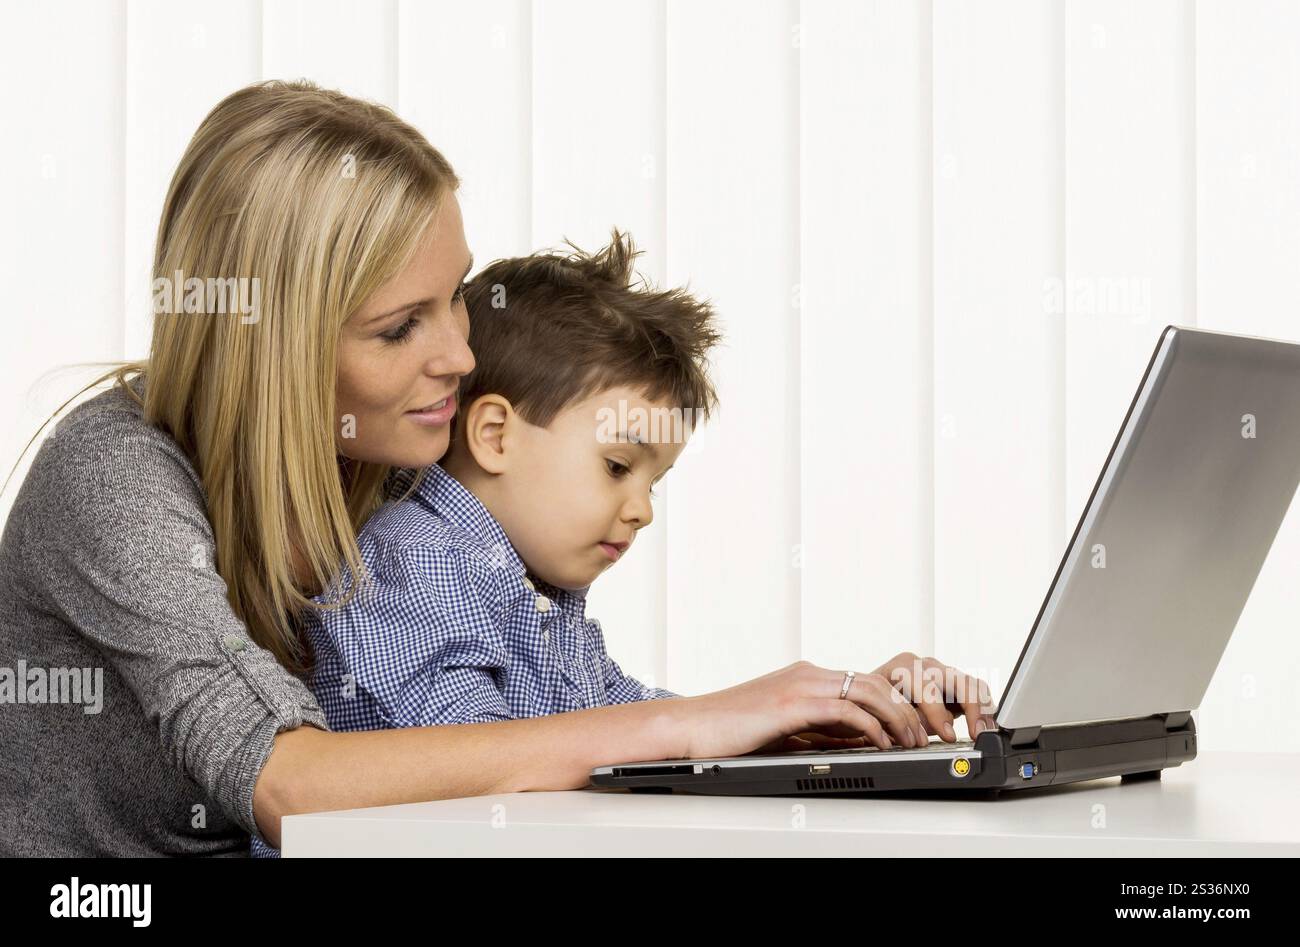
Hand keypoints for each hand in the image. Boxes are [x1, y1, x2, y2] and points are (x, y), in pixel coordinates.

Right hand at [665, 654, 996, 760]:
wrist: (691, 727)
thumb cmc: (729, 733)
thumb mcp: (784, 730)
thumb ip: (817, 731)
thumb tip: (854, 745)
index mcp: (808, 678)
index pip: (867, 682)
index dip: (897, 704)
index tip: (915, 728)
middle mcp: (809, 674)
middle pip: (877, 681)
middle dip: (908, 708)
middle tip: (925, 736)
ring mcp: (802, 684)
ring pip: (869, 690)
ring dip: (898, 718)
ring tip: (911, 742)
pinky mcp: (792, 702)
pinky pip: (846, 709)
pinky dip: (871, 727)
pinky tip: (880, 744)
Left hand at [868, 651, 997, 742]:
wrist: (873, 694)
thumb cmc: (874, 703)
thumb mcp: (882, 712)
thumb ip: (908, 720)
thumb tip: (934, 730)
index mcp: (902, 667)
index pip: (926, 686)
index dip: (938, 712)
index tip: (947, 735)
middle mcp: (925, 665)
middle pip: (956, 680)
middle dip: (970, 707)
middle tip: (976, 733)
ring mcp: (941, 672)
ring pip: (971, 684)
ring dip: (982, 709)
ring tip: (984, 732)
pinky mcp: (954, 682)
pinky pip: (976, 690)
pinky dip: (984, 708)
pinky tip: (985, 726)